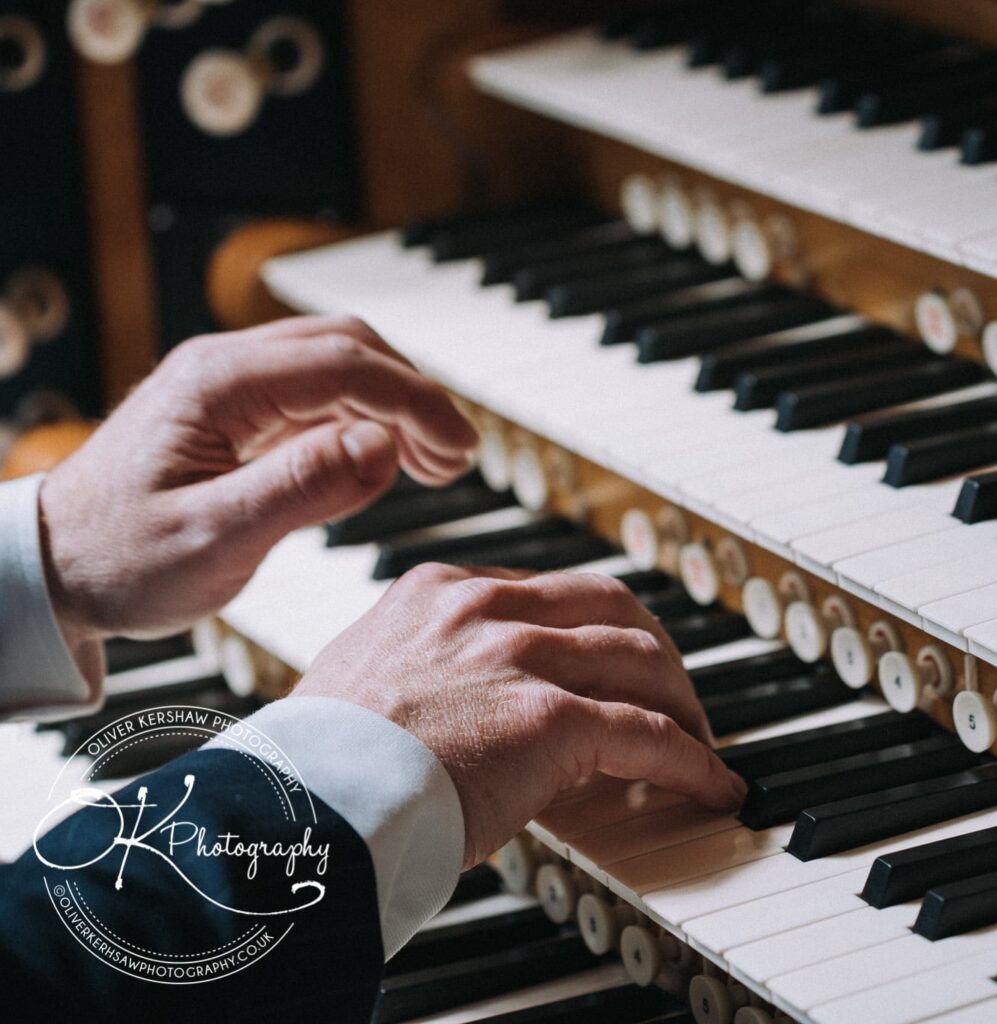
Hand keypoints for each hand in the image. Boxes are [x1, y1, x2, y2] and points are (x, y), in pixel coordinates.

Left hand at [39, 316, 477, 655]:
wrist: (47, 569)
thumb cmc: (117, 560)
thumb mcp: (212, 538)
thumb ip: (301, 489)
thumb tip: (384, 446)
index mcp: (218, 384)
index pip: (346, 366)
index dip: (417, 402)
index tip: (461, 449)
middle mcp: (223, 367)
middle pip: (350, 347)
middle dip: (416, 395)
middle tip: (456, 459)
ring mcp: (227, 385)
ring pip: (338, 362)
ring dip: (394, 402)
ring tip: (433, 462)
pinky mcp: (233, 411)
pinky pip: (316, 392)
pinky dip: (365, 416)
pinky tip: (385, 458)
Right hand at [294, 565, 746, 865]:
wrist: (308, 803)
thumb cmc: (320, 764)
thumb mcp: (364, 678)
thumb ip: (421, 669)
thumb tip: (455, 699)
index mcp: (440, 592)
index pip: (547, 591)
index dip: (592, 628)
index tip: (608, 659)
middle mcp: (487, 609)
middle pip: (612, 606)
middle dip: (653, 648)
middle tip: (669, 690)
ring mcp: (523, 657)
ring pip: (642, 661)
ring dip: (680, 704)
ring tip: (697, 738)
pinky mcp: (553, 718)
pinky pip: (649, 735)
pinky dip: (691, 761)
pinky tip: (710, 784)